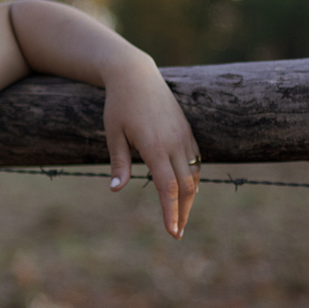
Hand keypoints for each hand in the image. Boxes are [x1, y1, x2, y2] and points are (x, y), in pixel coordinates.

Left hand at [102, 56, 200, 238]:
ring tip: (180, 217)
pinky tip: (185, 191)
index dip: (170, 212)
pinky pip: (195, 161)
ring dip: (189, 198)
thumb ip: (119, 163)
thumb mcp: (113, 134)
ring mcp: (184, 136)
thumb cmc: (119, 105)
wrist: (136, 75)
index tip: (171, 231)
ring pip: (194, 175)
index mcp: (155, 146)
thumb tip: (116, 189)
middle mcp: (175, 143)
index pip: (168, 188)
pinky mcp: (187, 131)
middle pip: (187, 186)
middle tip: (176, 232)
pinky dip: (192, 179)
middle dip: (182, 212)